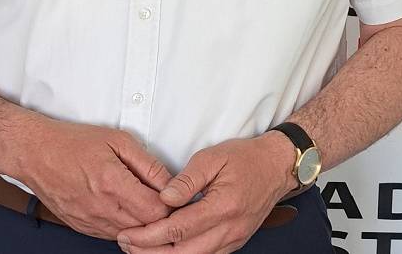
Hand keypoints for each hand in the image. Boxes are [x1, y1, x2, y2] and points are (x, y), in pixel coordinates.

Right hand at [19, 120, 173, 240]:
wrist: (37, 154)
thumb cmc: (73, 143)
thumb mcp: (117, 140)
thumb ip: (147, 163)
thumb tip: (169, 181)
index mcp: (113, 183)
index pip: (156, 210)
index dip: (171, 204)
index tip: (174, 195)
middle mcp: (102, 208)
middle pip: (146, 228)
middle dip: (160, 216)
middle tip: (164, 201)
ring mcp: (90, 222)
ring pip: (130, 236)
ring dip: (141, 223)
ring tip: (144, 203)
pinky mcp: (82, 228)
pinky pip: (112, 236)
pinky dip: (123, 226)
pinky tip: (124, 209)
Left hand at [116, 132, 297, 253]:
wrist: (276, 167)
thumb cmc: (245, 158)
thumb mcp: (213, 158)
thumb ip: (188, 180)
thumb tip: (164, 197)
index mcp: (223, 207)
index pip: (179, 229)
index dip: (151, 234)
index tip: (130, 232)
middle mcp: (229, 230)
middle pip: (183, 252)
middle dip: (151, 251)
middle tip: (126, 243)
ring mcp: (233, 240)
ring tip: (140, 248)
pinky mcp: (233, 242)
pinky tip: (166, 250)